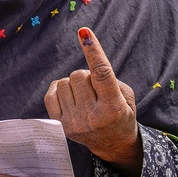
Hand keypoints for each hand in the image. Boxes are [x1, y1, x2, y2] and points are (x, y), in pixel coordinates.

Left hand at [44, 27, 141, 176]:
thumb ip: (107, 77)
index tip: (84, 32)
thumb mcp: (126, 96)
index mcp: (113, 108)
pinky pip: (51, 93)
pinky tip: (70, 96)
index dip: (93, 50)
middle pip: (79, 75)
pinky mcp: (60, 126)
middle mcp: (92, 117)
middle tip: (95, 88)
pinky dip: (60, 89)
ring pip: (64, 82)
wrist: (113, 144)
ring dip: (74, 83)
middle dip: (86, 75)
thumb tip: (85, 56)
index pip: (101, 74)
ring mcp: (74, 123)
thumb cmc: (121, 113)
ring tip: (85, 96)